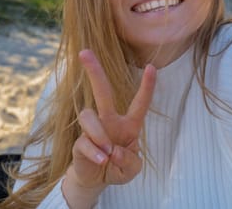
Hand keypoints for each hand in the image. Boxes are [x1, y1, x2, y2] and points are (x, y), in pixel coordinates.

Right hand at [66, 49, 155, 196]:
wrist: (96, 181)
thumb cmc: (117, 167)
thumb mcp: (132, 169)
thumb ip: (129, 161)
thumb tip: (113, 151)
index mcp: (128, 124)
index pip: (140, 102)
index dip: (147, 86)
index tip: (152, 67)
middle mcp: (110, 121)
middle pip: (102, 91)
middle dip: (94, 71)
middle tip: (85, 52)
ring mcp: (93, 130)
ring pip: (89, 116)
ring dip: (99, 134)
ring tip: (107, 154)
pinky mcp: (79, 142)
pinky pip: (84, 141)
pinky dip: (94, 152)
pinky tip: (101, 160)